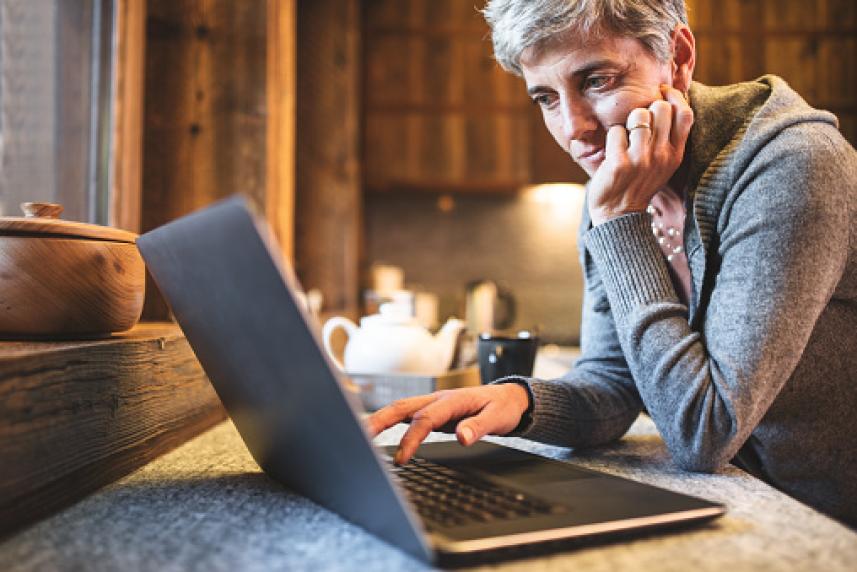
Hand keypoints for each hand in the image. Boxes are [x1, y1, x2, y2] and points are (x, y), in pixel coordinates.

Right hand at [366, 384, 530, 464]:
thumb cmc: (502, 407)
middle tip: (360, 438)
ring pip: (399, 408)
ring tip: (359, 436)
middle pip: (401, 407)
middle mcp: (437, 399)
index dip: (411, 438)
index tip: (401, 459)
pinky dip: (387, 421)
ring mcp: (432, 403)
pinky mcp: (430, 410)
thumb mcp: (497, 418)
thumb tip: (463, 437)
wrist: (508, 397)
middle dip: (379, 421)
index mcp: (451, 400)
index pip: (425, 419)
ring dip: (378, 420)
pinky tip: (374, 430)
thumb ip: (479, 427)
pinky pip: (405, 414)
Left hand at [587, 85, 693, 225]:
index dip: (673, 96)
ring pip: (637, 115)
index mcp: (675, 154)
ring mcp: (641, 160)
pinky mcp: (620, 164)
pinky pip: (615, 131)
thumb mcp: (663, 163)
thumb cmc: (638, 182)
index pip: (685, 113)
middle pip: (661, 108)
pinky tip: (613, 152)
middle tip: (636, 123)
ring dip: (627, 122)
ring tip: (624, 139)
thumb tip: (667, 100)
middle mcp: (662, 156)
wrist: (618, 214)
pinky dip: (611, 137)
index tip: (661, 93)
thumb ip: (668, 137)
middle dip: (646, 109)